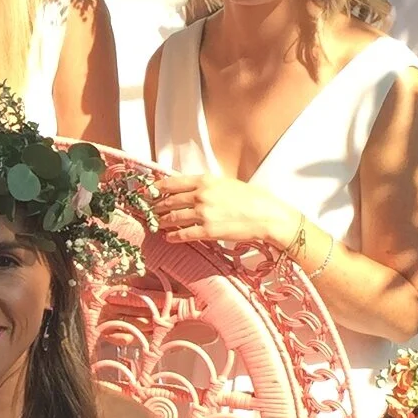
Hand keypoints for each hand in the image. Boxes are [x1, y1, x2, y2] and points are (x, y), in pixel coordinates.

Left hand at [154, 173, 299, 248]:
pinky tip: (168, 237)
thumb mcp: (227, 183)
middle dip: (157, 207)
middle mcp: (201, 195)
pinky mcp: (208, 231)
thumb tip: (191, 190)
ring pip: (173, 218)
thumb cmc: (252, 198)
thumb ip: (207, 185)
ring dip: (162, 222)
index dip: (158, 188)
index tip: (150, 191)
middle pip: (170, 201)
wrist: (267, 216)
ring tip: (157, 224)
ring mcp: (203, 213)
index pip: (173, 182)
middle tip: (149, 211)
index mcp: (206, 180)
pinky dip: (173, 236)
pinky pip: (184, 234)